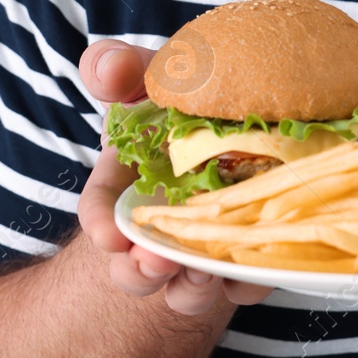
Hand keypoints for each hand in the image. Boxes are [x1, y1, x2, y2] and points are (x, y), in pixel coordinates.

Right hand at [76, 39, 273, 314]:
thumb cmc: (190, 95)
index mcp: (127, 184)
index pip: (100, 214)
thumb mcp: (152, 74)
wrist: (257, 112)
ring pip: (185, 290)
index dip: (100, 227)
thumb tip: (108, 68)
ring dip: (190, 288)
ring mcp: (200, 247)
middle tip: (158, 262)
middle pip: (135, 268)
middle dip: (140, 272)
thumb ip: (120, 67)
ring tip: (205, 269)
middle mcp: (159, 225)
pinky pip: (242, 284)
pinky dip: (245, 282)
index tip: (110, 236)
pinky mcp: (244, 258)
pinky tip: (255, 266)